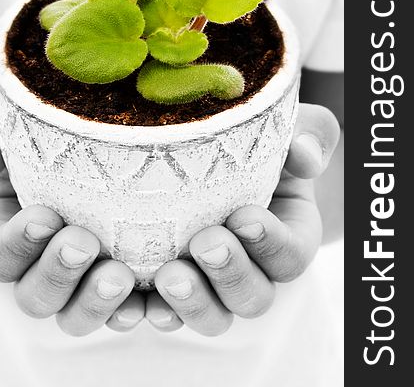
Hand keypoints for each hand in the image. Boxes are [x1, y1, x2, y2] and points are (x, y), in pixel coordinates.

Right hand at [0, 104, 143, 334]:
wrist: (82, 157)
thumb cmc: (38, 143)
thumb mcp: (5, 127)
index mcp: (5, 236)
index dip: (17, 243)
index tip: (44, 215)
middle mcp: (38, 270)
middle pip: (36, 296)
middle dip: (58, 274)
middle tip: (83, 243)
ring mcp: (80, 284)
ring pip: (77, 316)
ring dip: (96, 303)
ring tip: (121, 275)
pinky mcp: (121, 288)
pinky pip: (127, 313)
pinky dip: (140, 313)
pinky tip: (158, 304)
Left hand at [145, 104, 339, 335]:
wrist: (219, 161)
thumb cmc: (257, 145)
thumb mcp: (287, 130)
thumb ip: (310, 134)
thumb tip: (305, 154)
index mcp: (287, 236)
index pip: (291, 254)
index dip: (271, 242)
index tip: (244, 215)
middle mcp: (253, 270)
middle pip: (253, 296)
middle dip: (230, 274)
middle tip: (206, 243)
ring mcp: (212, 285)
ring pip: (213, 316)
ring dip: (192, 303)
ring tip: (169, 276)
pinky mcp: (173, 289)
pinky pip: (165, 313)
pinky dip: (151, 313)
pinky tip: (135, 303)